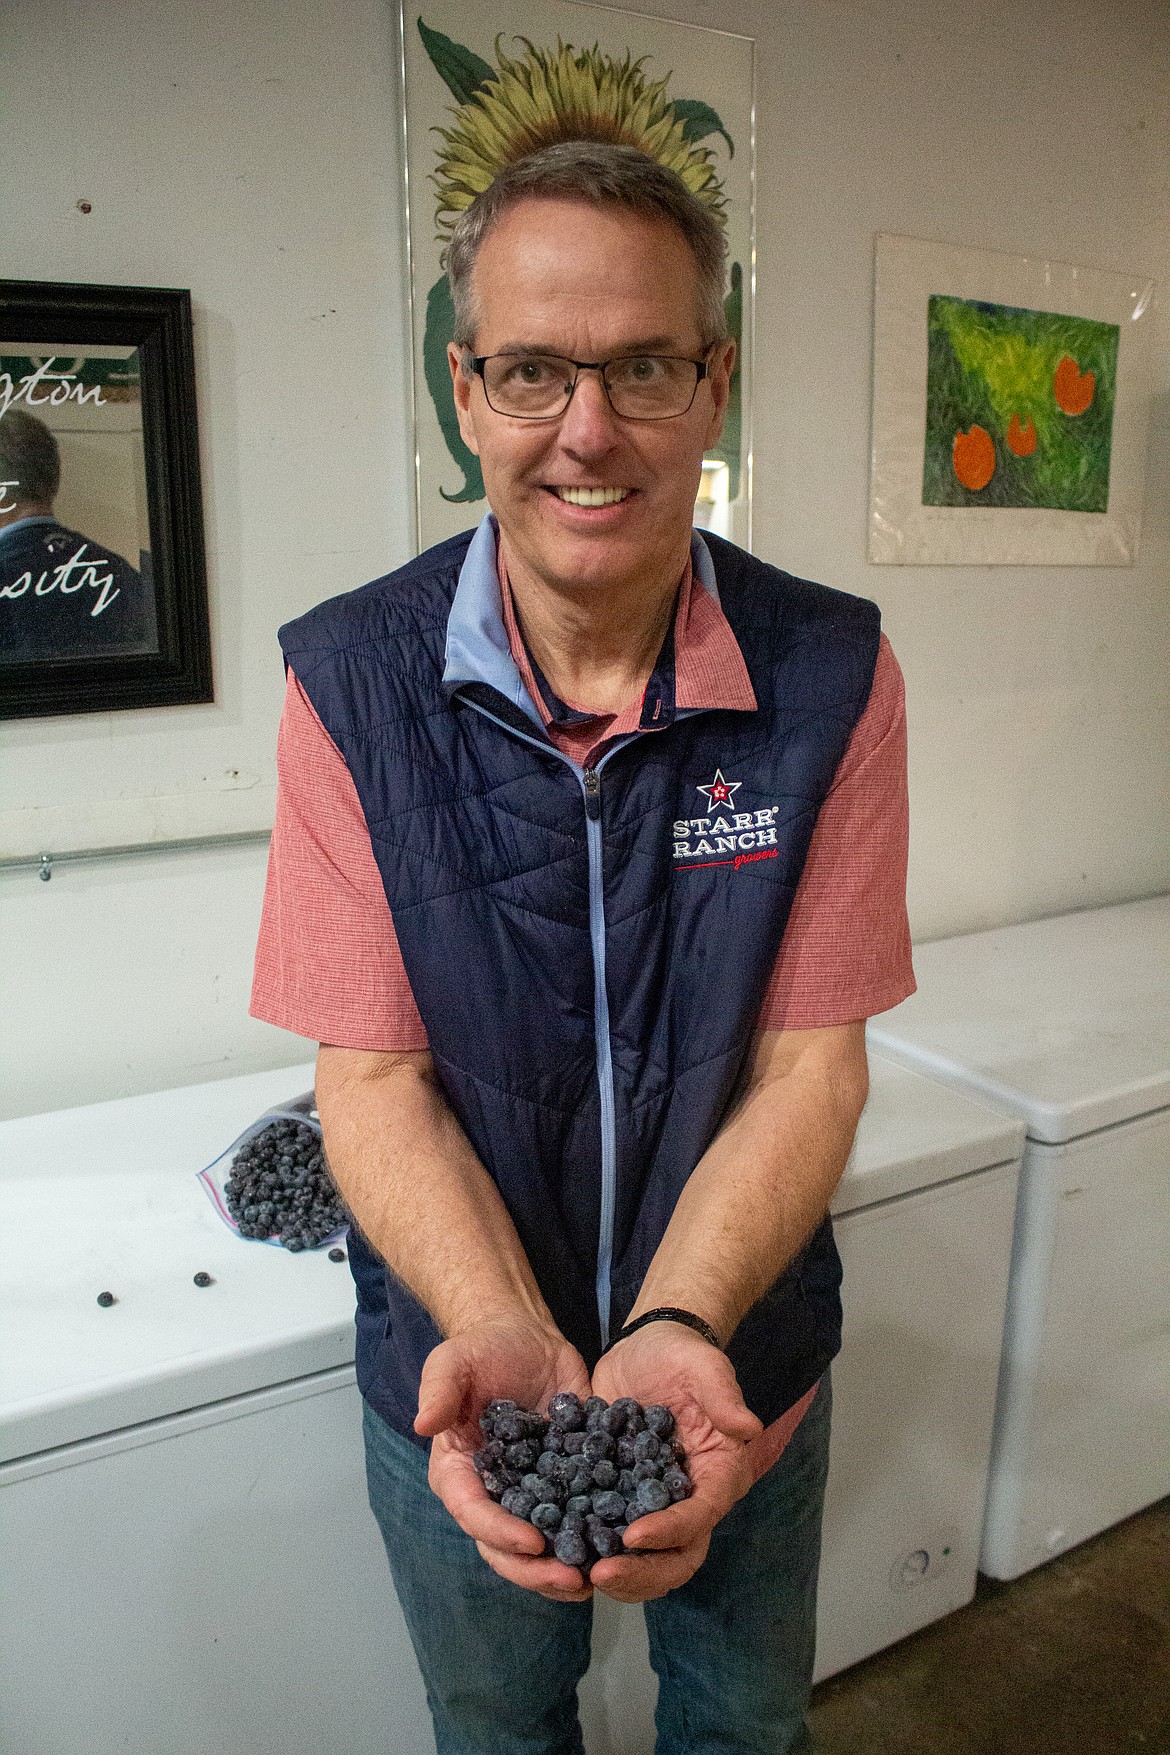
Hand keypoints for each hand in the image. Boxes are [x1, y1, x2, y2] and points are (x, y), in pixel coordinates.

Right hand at [414, 1314, 593, 1601]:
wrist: (526, 1337)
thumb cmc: (482, 1350)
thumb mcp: (454, 1361)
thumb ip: (439, 1390)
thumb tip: (422, 1423)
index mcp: (460, 1473)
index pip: (474, 1513)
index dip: (501, 1533)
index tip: (534, 1541)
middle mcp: (494, 1493)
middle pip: (506, 1547)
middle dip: (536, 1570)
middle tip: (573, 1579)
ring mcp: (531, 1493)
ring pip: (543, 1546)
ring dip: (565, 1568)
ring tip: (596, 1581)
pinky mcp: (566, 1483)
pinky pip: (577, 1518)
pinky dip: (596, 1537)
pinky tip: (623, 1548)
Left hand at [588, 1323, 762, 1602]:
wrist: (648, 1346)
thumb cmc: (683, 1356)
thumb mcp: (705, 1367)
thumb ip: (724, 1397)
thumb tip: (749, 1428)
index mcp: (717, 1476)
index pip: (699, 1518)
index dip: (669, 1533)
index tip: (633, 1536)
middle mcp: (689, 1500)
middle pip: (675, 1557)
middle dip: (640, 1574)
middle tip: (599, 1576)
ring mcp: (652, 1503)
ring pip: (642, 1559)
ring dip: (614, 1573)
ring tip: (575, 1574)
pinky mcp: (619, 1496)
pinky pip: (607, 1533)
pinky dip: (587, 1547)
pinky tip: (553, 1549)